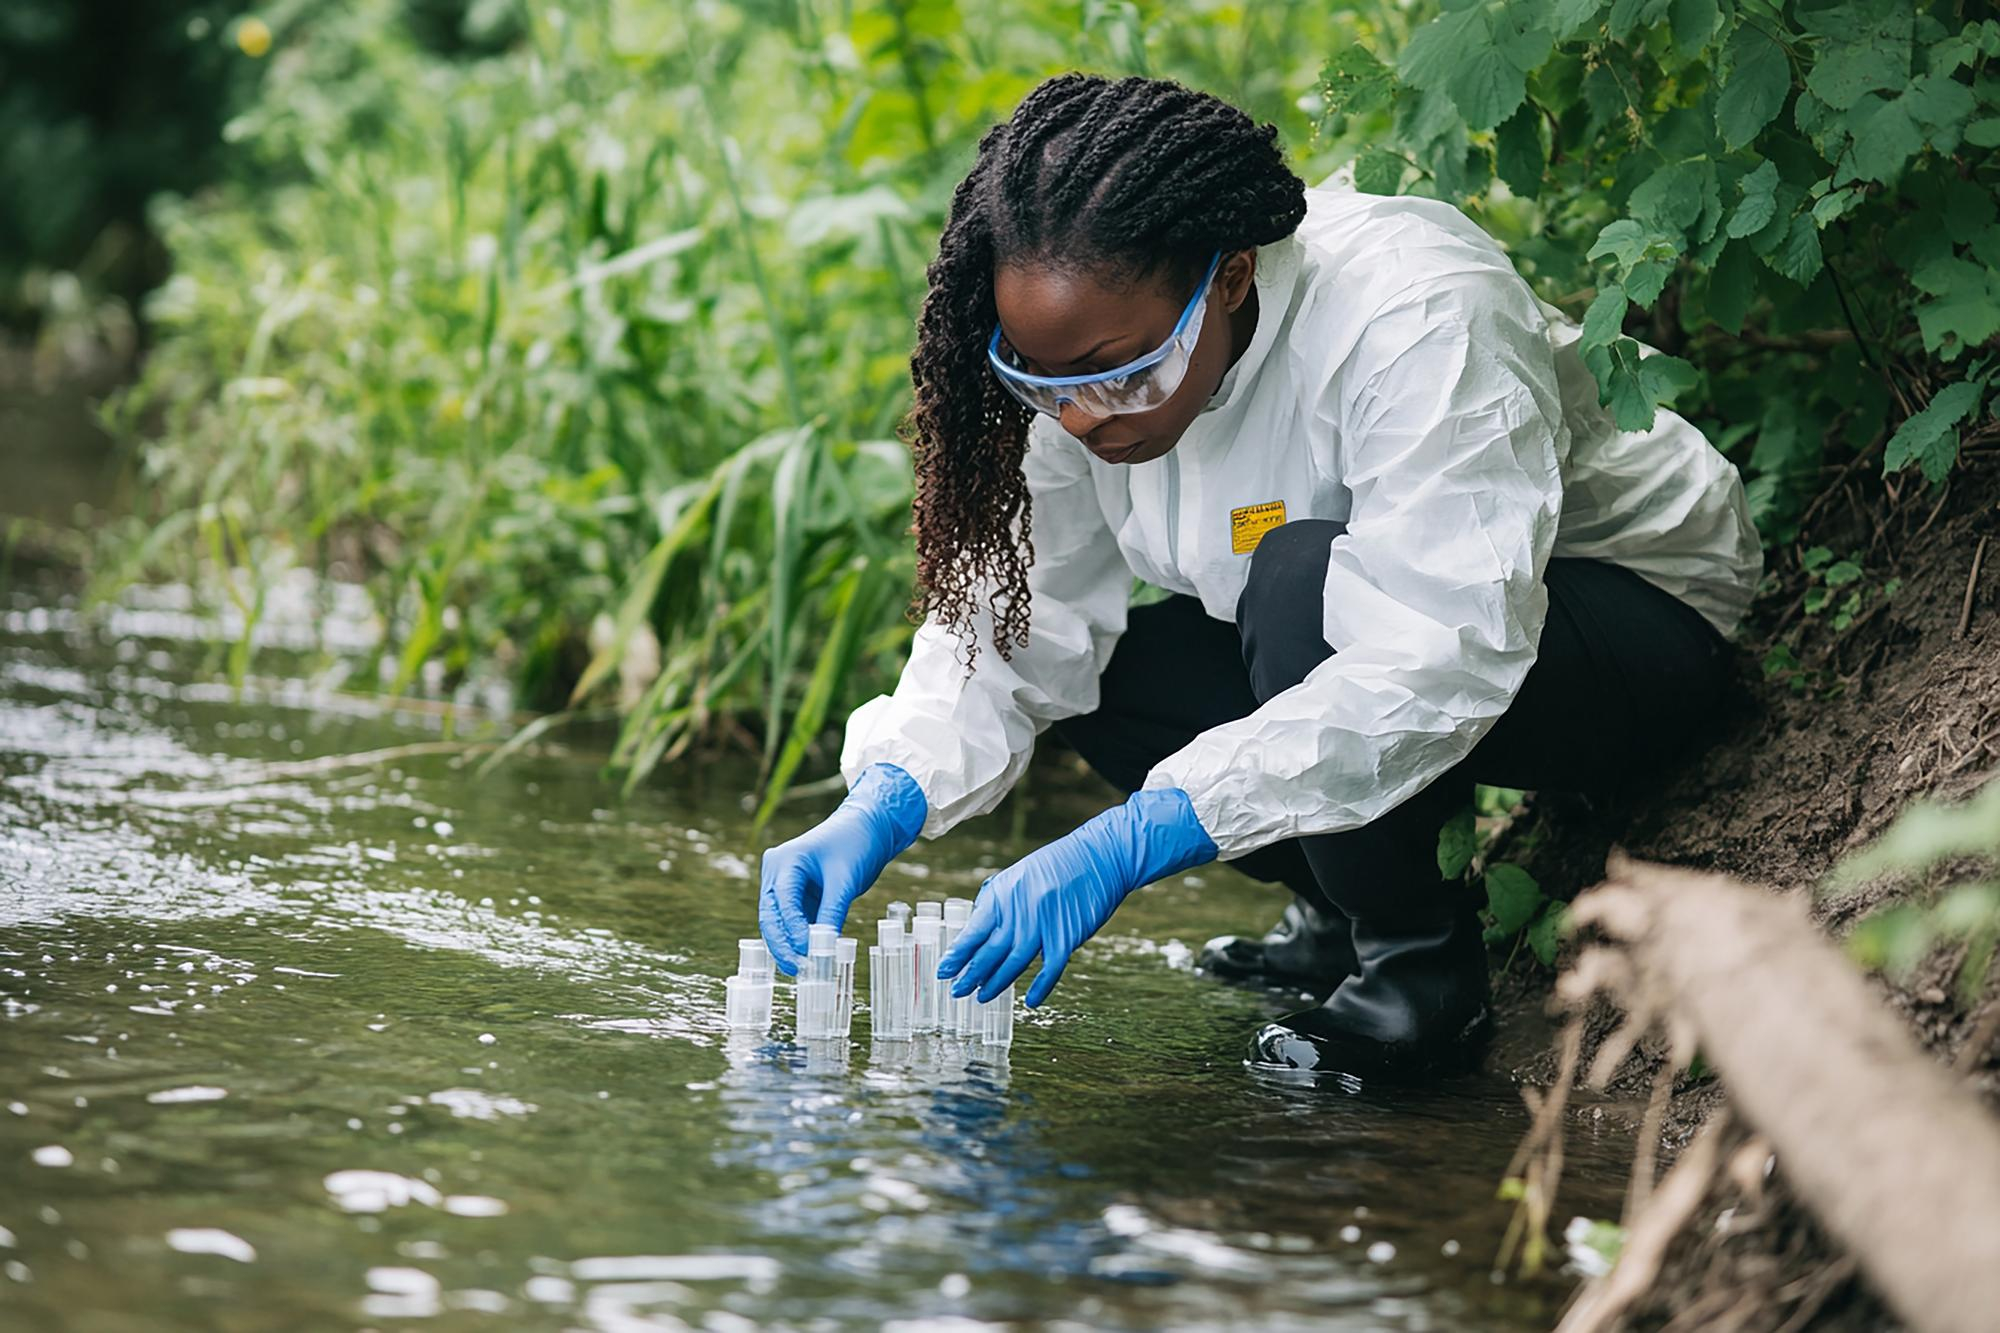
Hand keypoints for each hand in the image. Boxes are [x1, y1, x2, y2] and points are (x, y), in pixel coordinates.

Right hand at [758, 763, 925, 974]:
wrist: (869, 827)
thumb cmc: (856, 845)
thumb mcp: (845, 882)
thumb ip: (831, 914)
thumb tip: (823, 949)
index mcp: (784, 860)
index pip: (783, 903)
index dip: (793, 931)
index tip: (806, 955)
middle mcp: (776, 871)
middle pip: (771, 915)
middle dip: (783, 944)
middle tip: (798, 969)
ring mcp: (782, 883)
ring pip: (778, 921)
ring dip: (788, 944)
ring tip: (803, 969)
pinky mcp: (794, 893)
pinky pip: (791, 920)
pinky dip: (798, 937)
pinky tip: (808, 957)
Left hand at [936, 787, 1215, 1007]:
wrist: (1099, 856)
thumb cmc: (1058, 863)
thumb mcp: (1018, 874)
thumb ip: (998, 899)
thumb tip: (977, 923)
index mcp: (1004, 895)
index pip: (973, 931)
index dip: (957, 955)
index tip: (943, 971)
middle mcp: (1020, 912)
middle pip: (989, 952)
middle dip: (971, 975)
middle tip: (956, 991)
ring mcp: (1044, 925)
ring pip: (1014, 963)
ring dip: (996, 983)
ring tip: (982, 997)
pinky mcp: (1068, 936)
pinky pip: (1051, 968)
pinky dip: (1041, 987)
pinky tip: (1030, 1000)